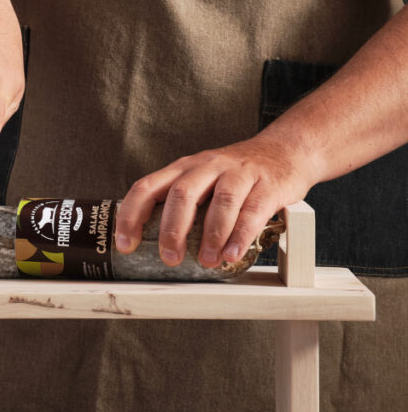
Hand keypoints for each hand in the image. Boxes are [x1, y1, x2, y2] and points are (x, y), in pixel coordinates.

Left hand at [114, 134, 312, 268]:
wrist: (285, 150)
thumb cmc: (236, 173)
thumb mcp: (202, 178)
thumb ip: (181, 203)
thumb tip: (152, 243)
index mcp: (184, 167)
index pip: (148, 186)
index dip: (132, 215)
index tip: (125, 244)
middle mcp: (208, 166)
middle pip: (182, 193)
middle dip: (172, 229)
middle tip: (170, 258)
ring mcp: (238, 173)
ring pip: (220, 201)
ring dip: (210, 235)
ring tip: (206, 261)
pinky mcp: (267, 185)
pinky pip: (252, 210)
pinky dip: (240, 235)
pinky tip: (232, 253)